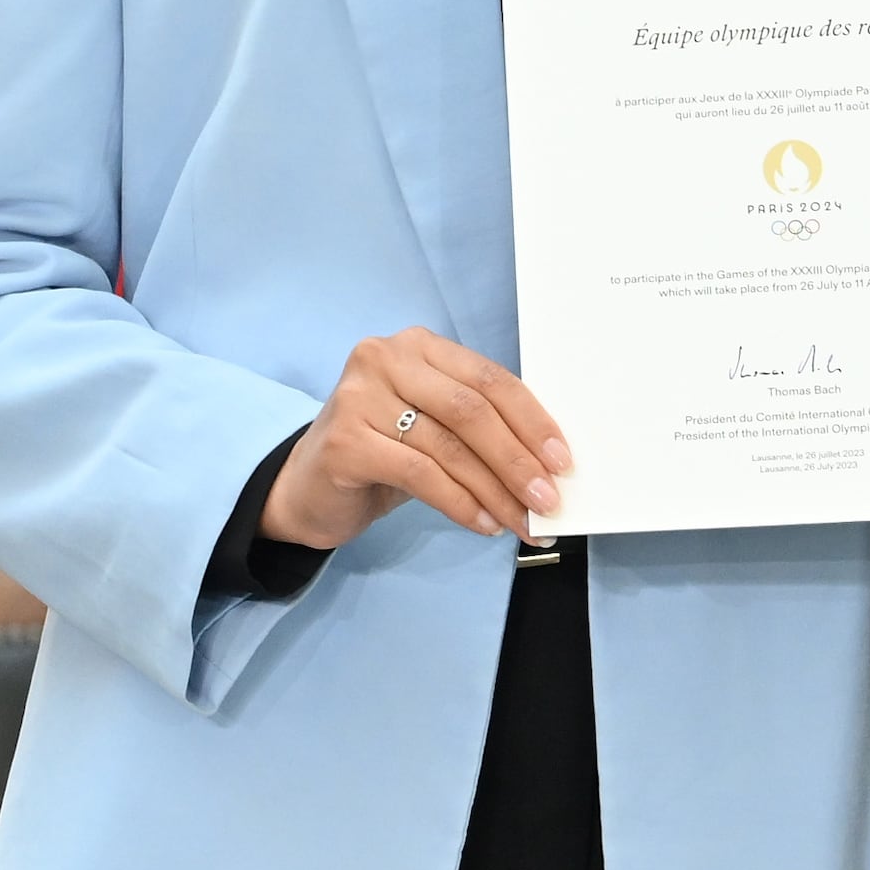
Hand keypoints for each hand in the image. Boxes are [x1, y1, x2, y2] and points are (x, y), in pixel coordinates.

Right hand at [265, 329, 570, 551]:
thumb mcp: (434, 427)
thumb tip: (548, 461)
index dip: (532, 420)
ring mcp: (358, 397)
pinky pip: (420, 474)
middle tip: (549, 499)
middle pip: (472, 410)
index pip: (490, 378)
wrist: (307, 490)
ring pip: (449, 447)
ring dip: (495, 491)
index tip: (563, 460)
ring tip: (522, 520)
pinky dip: (460, 502)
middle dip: (518, 460)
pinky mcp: (343, 441)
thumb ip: (479, 427)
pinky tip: (483, 523)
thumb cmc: (383, 454)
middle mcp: (385, 358)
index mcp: (419, 346)